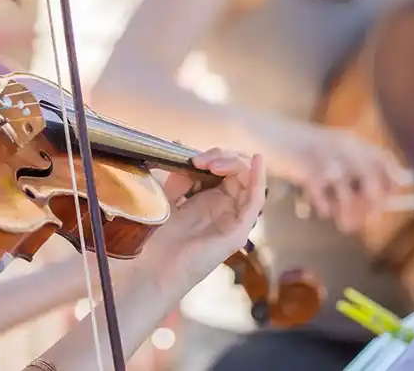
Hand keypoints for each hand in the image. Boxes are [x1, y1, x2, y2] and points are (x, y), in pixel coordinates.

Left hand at [137, 149, 265, 291]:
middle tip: (199, 161)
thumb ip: (179, 176)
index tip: (191, 158)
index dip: (212, 156)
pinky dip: (259, 177)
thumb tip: (182, 146)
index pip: (223, 167)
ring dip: (233, 163)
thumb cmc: (157, 239)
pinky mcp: (238, 230)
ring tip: (212, 165)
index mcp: (208, 199)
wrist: (154, 267)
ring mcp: (233, 218)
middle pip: (237, 170)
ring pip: (248, 179)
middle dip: (221, 156)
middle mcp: (225, 207)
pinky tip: (257, 160)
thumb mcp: (167, 197)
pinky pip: (256, 200)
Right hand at [256, 119, 413, 232]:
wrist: (261, 131)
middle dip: (372, 205)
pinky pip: (324, 198)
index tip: (389, 202)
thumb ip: (356, 166)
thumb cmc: (296, 147)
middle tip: (367, 222)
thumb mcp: (330, 151)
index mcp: (351, 140)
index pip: (384, 161)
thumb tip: (389, 191)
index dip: (391, 183)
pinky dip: (324, 207)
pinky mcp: (306, 169)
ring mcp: (324, 157)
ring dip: (349, 213)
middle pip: (372, 181)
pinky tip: (321, 210)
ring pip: (350, 194)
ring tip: (345, 224)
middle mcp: (342, 146)